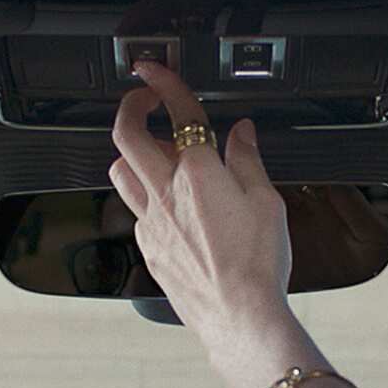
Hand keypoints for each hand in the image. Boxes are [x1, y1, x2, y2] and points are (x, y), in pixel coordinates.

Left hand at [108, 60, 291, 346]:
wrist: (241, 317)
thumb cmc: (258, 265)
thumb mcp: (267, 202)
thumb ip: (248, 160)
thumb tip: (241, 133)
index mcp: (200, 174)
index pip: (178, 113)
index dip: (164, 82)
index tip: (155, 70)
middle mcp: (167, 193)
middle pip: (127, 135)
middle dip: (130, 107)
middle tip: (142, 99)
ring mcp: (151, 222)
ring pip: (120, 172)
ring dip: (130, 152)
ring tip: (151, 150)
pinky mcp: (148, 248)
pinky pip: (133, 209)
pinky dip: (143, 194)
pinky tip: (165, 202)